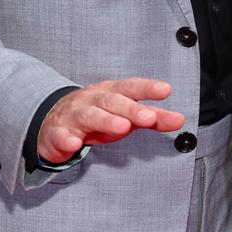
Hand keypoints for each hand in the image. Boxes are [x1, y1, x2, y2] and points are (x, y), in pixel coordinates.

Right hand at [37, 77, 184, 163]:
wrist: (52, 123)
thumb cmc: (96, 117)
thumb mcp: (124, 115)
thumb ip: (151, 117)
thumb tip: (179, 120)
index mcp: (109, 92)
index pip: (130, 87)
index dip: (147, 88)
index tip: (166, 89)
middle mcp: (91, 99)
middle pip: (111, 101)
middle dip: (131, 108)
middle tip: (149, 117)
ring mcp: (73, 115)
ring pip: (89, 115)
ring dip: (105, 120)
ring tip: (123, 127)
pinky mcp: (57, 133)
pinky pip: (61, 136)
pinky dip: (67, 139)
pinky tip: (75, 144)